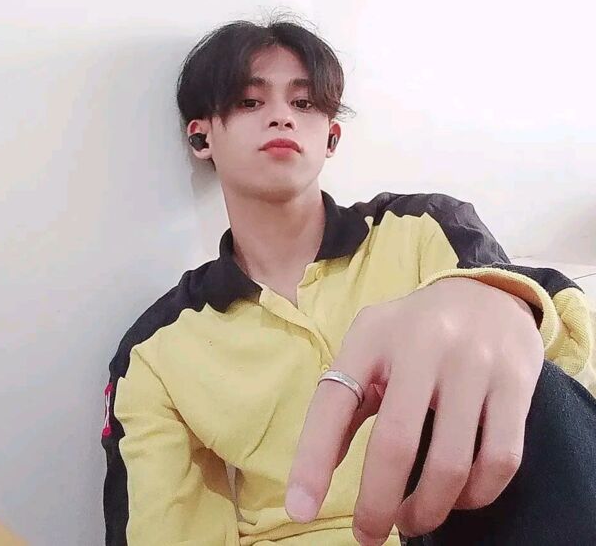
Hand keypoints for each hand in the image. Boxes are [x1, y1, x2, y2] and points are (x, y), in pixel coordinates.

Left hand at [284, 277, 543, 544]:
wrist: (488, 293)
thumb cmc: (416, 332)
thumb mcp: (373, 346)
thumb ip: (347, 399)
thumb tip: (315, 473)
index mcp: (373, 334)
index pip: (334, 400)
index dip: (313, 459)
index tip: (300, 508)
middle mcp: (423, 342)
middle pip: (395, 443)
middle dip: (378, 504)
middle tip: (369, 532)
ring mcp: (474, 360)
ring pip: (451, 464)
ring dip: (428, 510)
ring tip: (413, 519)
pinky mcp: (516, 381)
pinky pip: (500, 460)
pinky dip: (476, 496)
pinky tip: (460, 497)